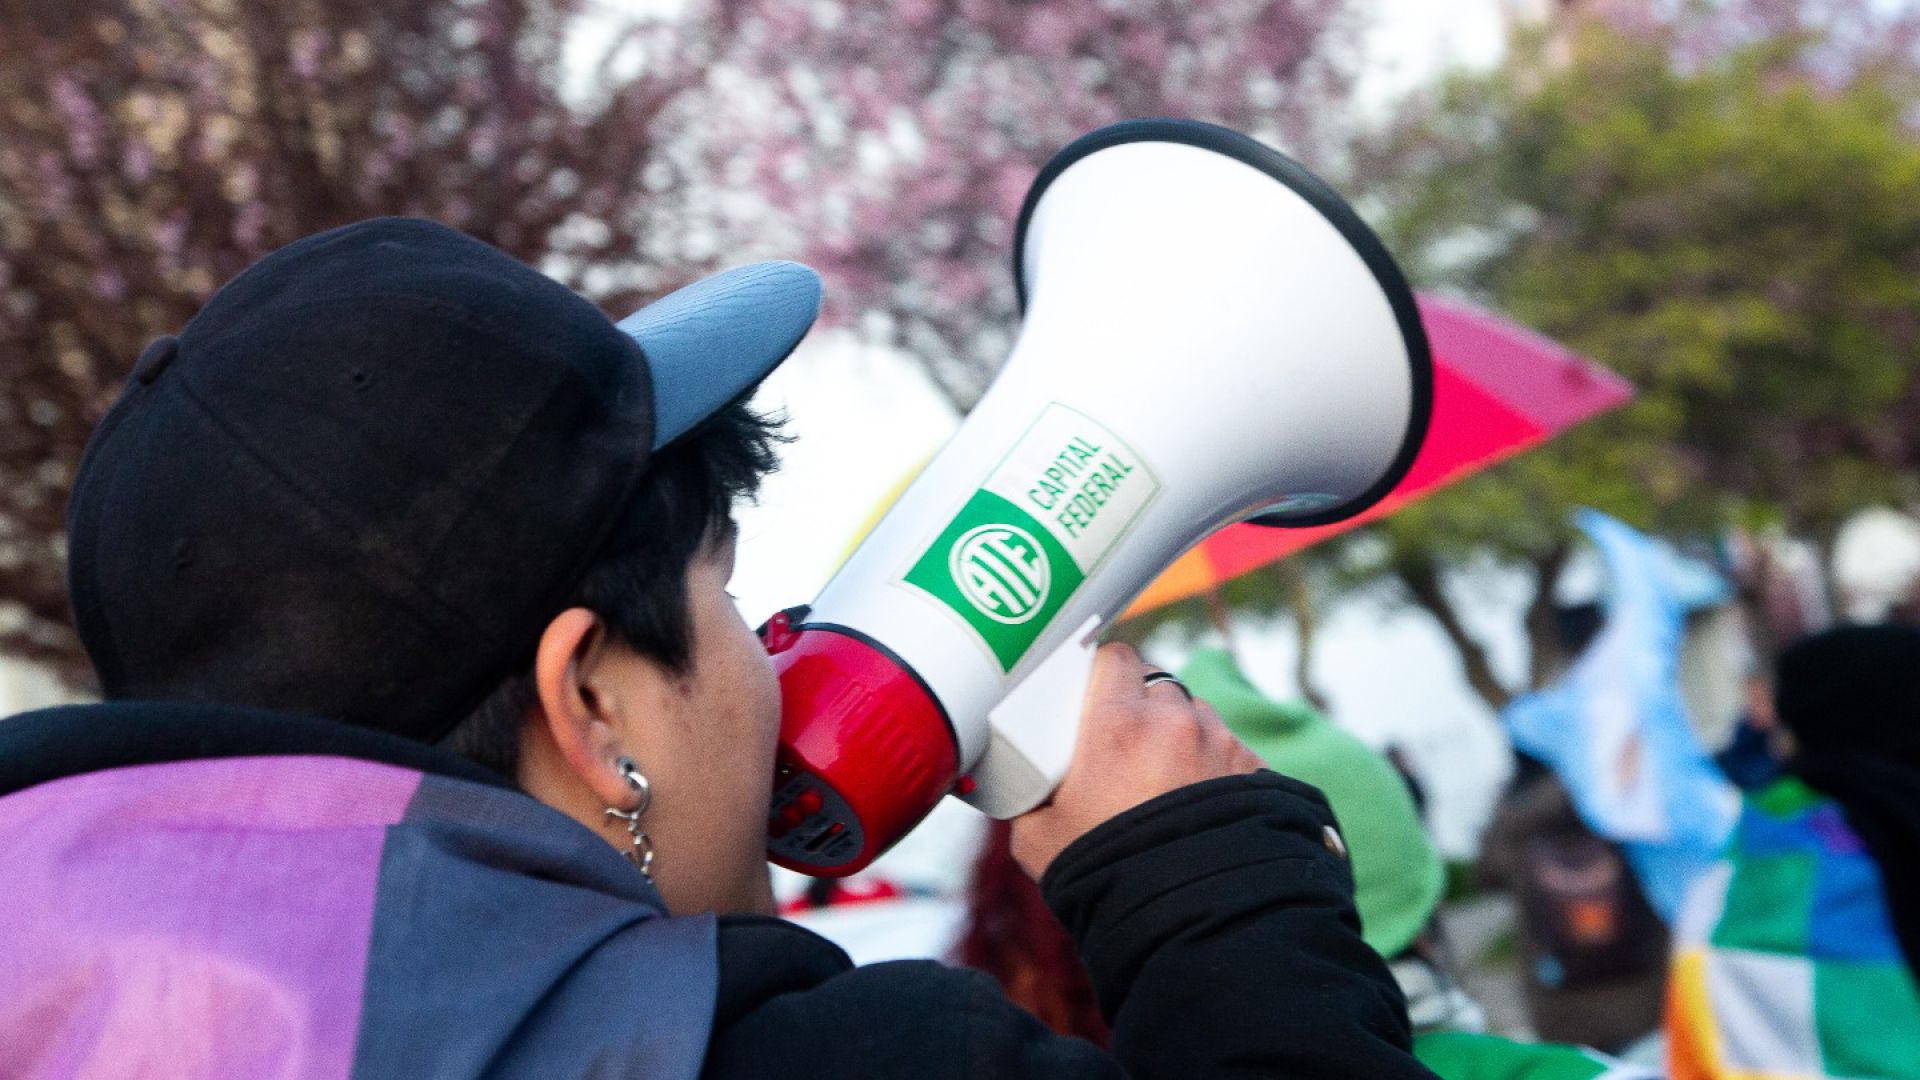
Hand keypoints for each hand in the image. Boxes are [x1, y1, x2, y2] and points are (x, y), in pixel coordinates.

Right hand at [1010, 643, 1265, 879]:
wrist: (1186, 921)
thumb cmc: (1105, 877)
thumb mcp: (1037, 840)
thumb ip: (1027, 802)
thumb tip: (1020, 792)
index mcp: (1116, 725)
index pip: (1115, 657)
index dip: (1105, 667)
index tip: (1096, 687)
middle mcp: (1173, 722)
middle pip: (1158, 684)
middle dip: (1142, 703)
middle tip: (1126, 738)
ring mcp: (1220, 744)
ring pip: (1197, 715)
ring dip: (1181, 733)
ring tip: (1166, 777)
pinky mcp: (1254, 771)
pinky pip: (1231, 751)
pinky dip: (1215, 767)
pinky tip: (1201, 802)